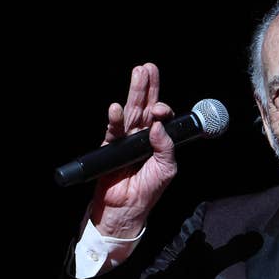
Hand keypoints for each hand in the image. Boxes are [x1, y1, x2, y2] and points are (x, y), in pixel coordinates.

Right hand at [89, 62, 176, 237]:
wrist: (127, 209)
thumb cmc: (149, 191)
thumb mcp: (166, 169)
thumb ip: (166, 147)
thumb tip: (159, 125)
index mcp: (158, 140)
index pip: (161, 117)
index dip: (162, 108)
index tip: (161, 109)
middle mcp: (142, 136)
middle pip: (145, 106)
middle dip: (147, 87)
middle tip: (148, 68)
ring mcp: (126, 140)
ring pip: (130, 112)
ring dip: (134, 93)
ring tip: (137, 73)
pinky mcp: (111, 147)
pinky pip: (113, 130)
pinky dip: (115, 119)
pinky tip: (117, 108)